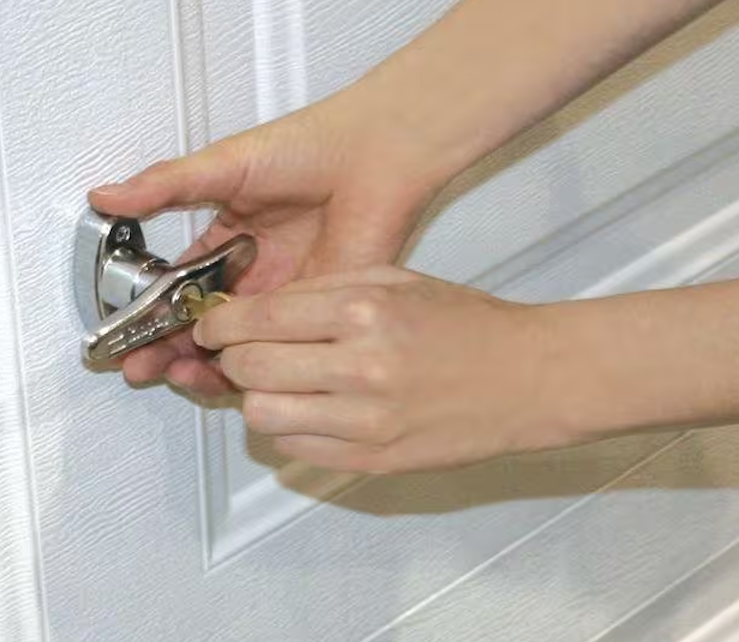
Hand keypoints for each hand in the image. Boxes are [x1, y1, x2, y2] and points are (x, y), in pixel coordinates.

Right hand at [89, 80, 445, 396]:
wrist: (377, 156)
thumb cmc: (311, 147)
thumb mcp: (222, 166)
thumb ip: (163, 187)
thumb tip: (105, 196)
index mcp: (225, 241)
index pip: (176, 290)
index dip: (148, 315)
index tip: (123, 335)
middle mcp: (252, 274)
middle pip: (199, 326)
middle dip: (164, 351)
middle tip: (138, 366)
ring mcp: (284, 297)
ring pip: (235, 346)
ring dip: (201, 365)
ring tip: (172, 373)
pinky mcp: (315, 313)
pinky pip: (278, 350)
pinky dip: (251, 367)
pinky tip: (224, 372)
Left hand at [195, 266, 578, 473]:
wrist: (528, 378)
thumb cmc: (464, 324)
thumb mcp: (391, 278)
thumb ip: (319, 290)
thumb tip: (254, 308)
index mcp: (363, 310)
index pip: (257, 320)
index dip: (217, 323)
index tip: (210, 325)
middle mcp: (361, 366)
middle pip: (249, 369)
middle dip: (230, 358)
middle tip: (237, 351)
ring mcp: (366, 420)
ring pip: (262, 416)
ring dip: (255, 397)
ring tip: (276, 381)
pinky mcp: (372, 459)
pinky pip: (295, 449)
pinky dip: (287, 429)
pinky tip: (308, 408)